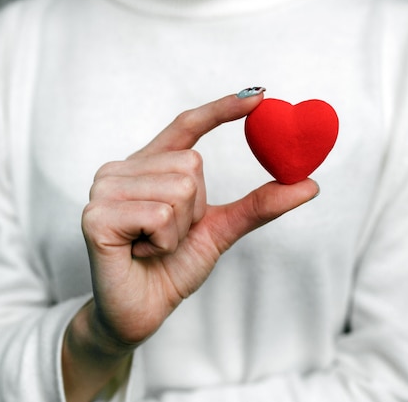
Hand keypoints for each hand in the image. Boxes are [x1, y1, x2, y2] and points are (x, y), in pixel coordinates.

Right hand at [82, 92, 318, 347]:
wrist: (141, 312)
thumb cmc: (173, 268)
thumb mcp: (220, 230)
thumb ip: (258, 205)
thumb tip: (310, 184)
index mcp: (148, 166)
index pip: (185, 126)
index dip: (221, 109)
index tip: (260, 95)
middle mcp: (121, 169)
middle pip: (191, 165)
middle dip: (195, 211)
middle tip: (167, 236)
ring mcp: (104, 189)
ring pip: (179, 190)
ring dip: (178, 231)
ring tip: (152, 246)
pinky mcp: (96, 216)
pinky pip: (159, 215)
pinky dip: (163, 243)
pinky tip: (140, 253)